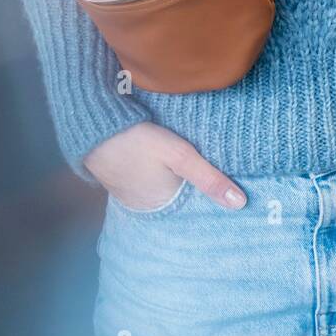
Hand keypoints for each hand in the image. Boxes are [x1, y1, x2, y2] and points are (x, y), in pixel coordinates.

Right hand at [83, 121, 247, 210]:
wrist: (94, 125)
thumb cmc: (138, 140)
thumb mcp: (180, 155)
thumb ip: (209, 178)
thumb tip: (240, 204)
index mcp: (163, 208)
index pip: (195, 210)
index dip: (211, 202)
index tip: (234, 197)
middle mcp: (146, 208)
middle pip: (181, 201)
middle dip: (196, 194)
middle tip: (222, 181)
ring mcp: (132, 195)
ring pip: (165, 192)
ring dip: (177, 183)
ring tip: (198, 173)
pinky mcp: (124, 179)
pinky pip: (150, 183)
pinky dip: (161, 177)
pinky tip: (168, 166)